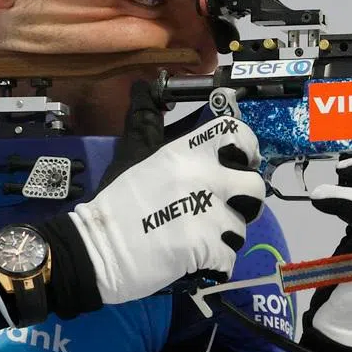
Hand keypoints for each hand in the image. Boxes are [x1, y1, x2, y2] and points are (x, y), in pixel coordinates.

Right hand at [68, 81, 265, 304]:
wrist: (95, 249)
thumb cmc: (115, 201)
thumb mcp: (132, 152)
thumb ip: (149, 123)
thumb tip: (142, 87)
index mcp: (187, 152)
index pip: (237, 133)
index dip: (248, 148)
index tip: (242, 163)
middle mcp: (204, 178)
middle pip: (255, 186)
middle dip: (245, 201)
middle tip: (225, 209)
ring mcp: (208, 214)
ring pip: (244, 226)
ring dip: (228, 236)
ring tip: (204, 238)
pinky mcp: (206, 249)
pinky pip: (230, 258)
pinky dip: (217, 264)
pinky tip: (196, 259)